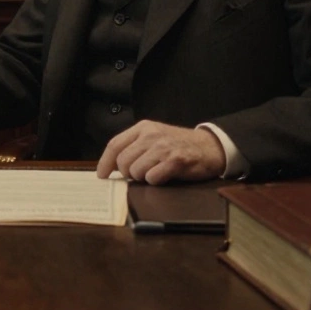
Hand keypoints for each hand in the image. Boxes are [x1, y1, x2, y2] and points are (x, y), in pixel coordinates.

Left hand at [96, 120, 225, 184]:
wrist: (209, 146)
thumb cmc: (177, 145)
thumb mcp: (154, 137)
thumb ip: (134, 146)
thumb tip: (112, 166)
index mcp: (143, 128)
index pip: (114, 145)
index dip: (105, 162)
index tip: (101, 175)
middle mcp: (151, 135)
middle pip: (123, 161)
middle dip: (127, 173)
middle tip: (138, 175)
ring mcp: (163, 147)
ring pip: (136, 171)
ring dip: (142, 178)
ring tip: (154, 172)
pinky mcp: (175, 160)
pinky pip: (152, 178)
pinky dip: (155, 181)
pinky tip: (164, 176)